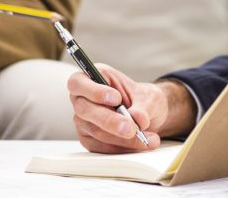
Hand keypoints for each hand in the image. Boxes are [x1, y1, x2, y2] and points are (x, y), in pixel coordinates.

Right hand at [68, 64, 195, 152]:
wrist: (149, 116)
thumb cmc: (144, 99)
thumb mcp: (149, 97)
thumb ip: (143, 106)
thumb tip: (138, 118)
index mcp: (92, 78)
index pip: (78, 83)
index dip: (94, 91)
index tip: (116, 99)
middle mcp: (83, 99)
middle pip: (84, 110)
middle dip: (109, 120)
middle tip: (131, 128)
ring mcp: (84, 121)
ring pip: (95, 131)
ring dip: (122, 138)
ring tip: (147, 139)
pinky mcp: (90, 140)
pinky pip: (101, 147)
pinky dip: (122, 148)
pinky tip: (140, 145)